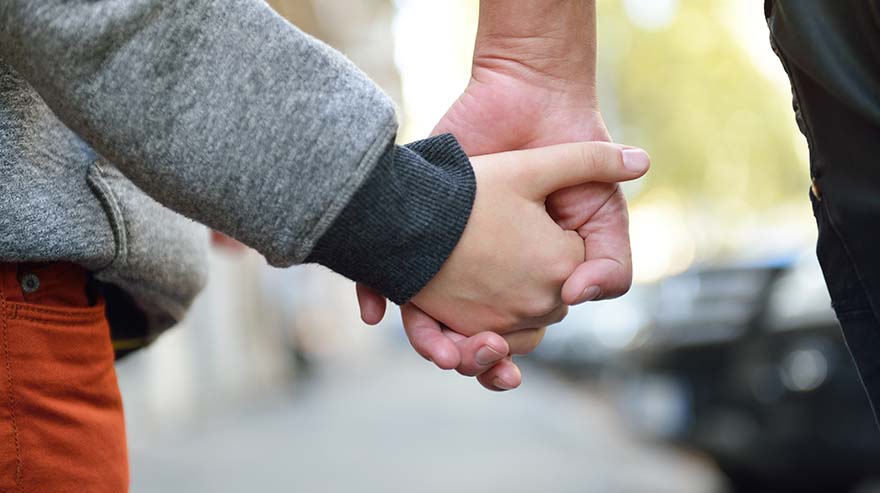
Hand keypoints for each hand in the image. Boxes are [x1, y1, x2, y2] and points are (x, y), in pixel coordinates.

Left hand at [359, 63, 635, 389]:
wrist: (532, 101)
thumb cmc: (571, 161)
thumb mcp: (601, 215)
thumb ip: (611, 263)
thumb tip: (578, 298)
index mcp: (524, 279)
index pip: (509, 338)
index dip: (500, 361)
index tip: (501, 366)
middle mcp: (481, 272)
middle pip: (465, 338)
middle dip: (465, 359)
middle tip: (467, 359)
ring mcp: (444, 252)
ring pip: (425, 319)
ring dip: (428, 344)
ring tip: (441, 351)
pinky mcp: (414, 227)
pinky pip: (384, 273)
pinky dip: (373, 296)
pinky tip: (374, 313)